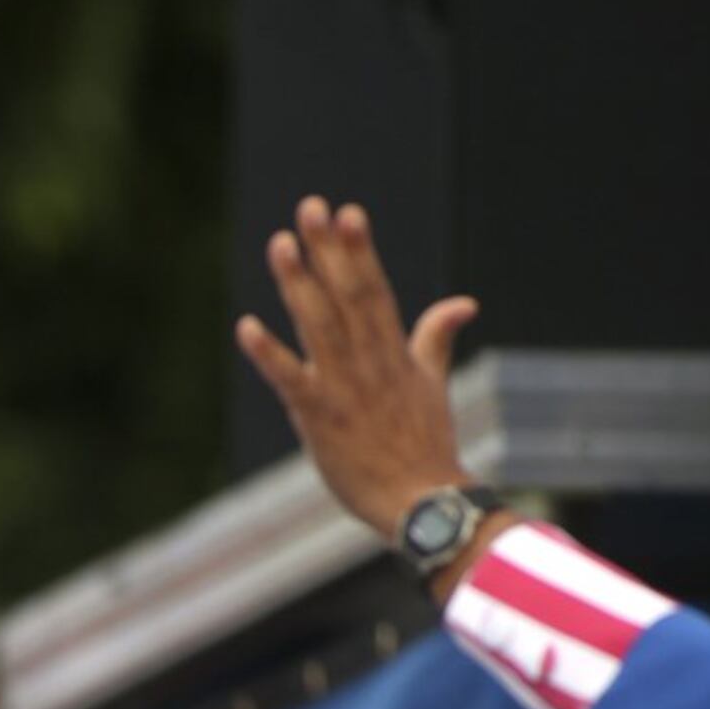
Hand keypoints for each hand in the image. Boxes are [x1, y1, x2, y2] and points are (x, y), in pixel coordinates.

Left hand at [234, 198, 483, 539]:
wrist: (422, 501)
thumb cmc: (425, 445)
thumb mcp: (434, 383)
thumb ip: (437, 337)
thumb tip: (465, 302)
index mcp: (394, 351)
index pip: (374, 289)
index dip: (358, 250)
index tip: (345, 212)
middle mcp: (370, 361)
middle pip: (348, 294)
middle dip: (330, 250)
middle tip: (311, 207)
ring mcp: (344, 388)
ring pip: (320, 325)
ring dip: (298, 284)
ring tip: (280, 244)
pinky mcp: (320, 419)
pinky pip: (290, 381)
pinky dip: (268, 354)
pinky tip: (245, 327)